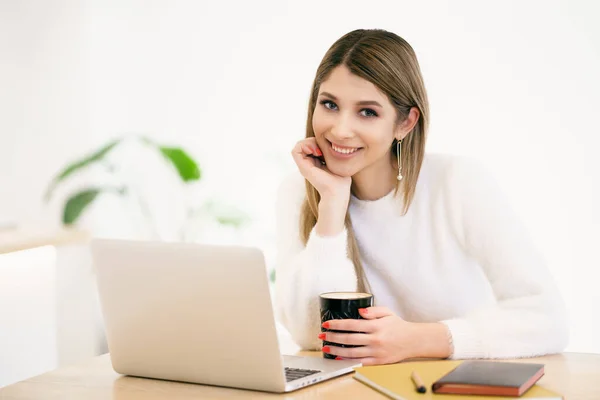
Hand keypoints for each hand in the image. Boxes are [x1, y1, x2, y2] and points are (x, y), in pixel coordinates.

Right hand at [291, 138, 350, 199]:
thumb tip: (335, 145)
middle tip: (323, 148)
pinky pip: (295, 150)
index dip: (318, 141)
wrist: (337, 191)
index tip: (328, 147)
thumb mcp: (337, 162)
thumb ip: (333, 154)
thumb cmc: (341, 180)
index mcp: (315, 163)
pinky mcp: (302, 167)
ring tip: (319, 150)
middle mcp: (308, 164)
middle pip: (305, 143)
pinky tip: (316, 151)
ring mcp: (304, 166)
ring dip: (309, 142)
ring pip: (299, 145)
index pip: (311, 145)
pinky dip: (304, 146)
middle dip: (314, 140)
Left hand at [319, 307, 451, 365]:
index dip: (337, 324)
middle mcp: (375, 339)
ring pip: (351, 352)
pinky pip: (360, 362)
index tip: (326, 324)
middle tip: (322, 336)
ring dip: (336, 350)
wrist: (413, 341)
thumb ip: (373, 310)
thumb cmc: (399, 326)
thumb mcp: (387, 312)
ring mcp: (376, 352)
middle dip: (332, 337)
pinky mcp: (378, 361)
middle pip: (348, 339)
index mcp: (376, 326)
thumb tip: (359, 311)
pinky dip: (348, 360)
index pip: (351, 324)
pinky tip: (338, 358)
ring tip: (326, 347)